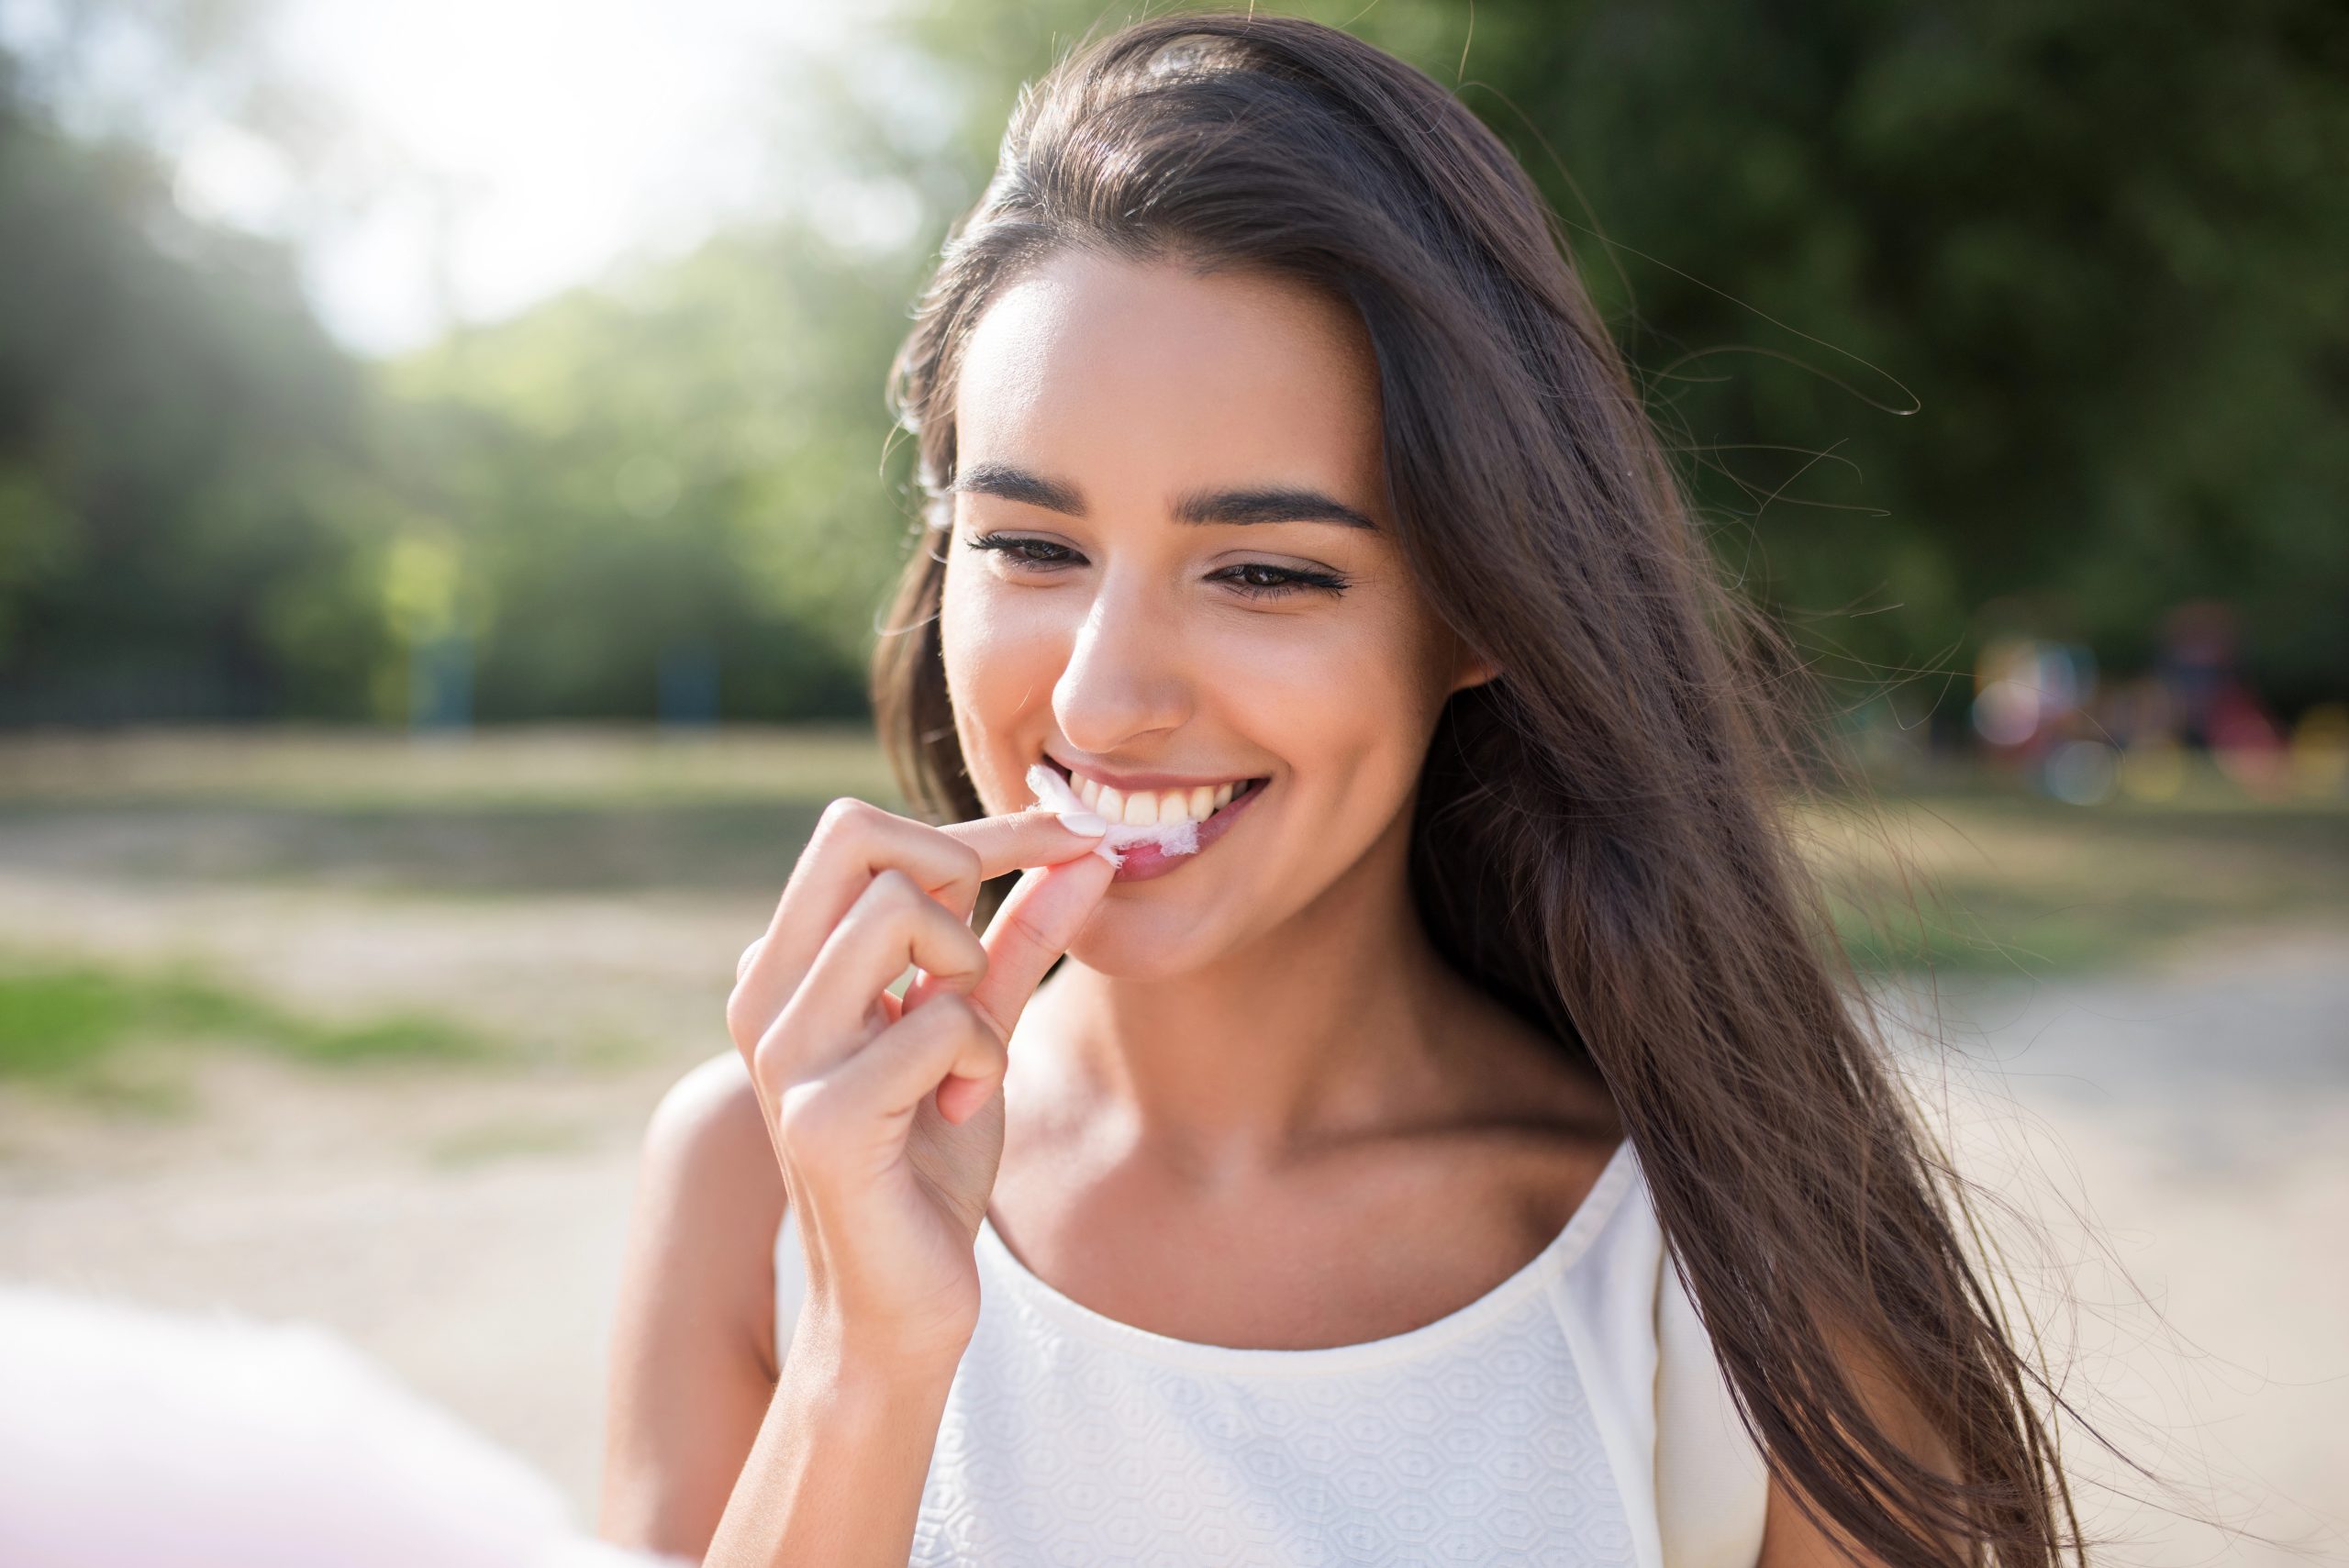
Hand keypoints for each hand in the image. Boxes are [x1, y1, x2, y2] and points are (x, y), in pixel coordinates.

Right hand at [726, 796, 1114, 1366]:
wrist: (900, 1306)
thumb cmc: (929, 1165)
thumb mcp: (978, 1029)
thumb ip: (1018, 940)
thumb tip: (1084, 852)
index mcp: (787, 966)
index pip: (860, 831)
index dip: (978, 825)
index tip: (1070, 835)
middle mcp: (765, 995)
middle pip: (855, 836)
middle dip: (960, 870)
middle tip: (983, 966)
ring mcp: (785, 1054)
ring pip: (900, 913)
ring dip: (970, 976)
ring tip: (968, 1052)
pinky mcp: (822, 1117)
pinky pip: (938, 1021)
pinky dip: (983, 1057)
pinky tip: (963, 1109)